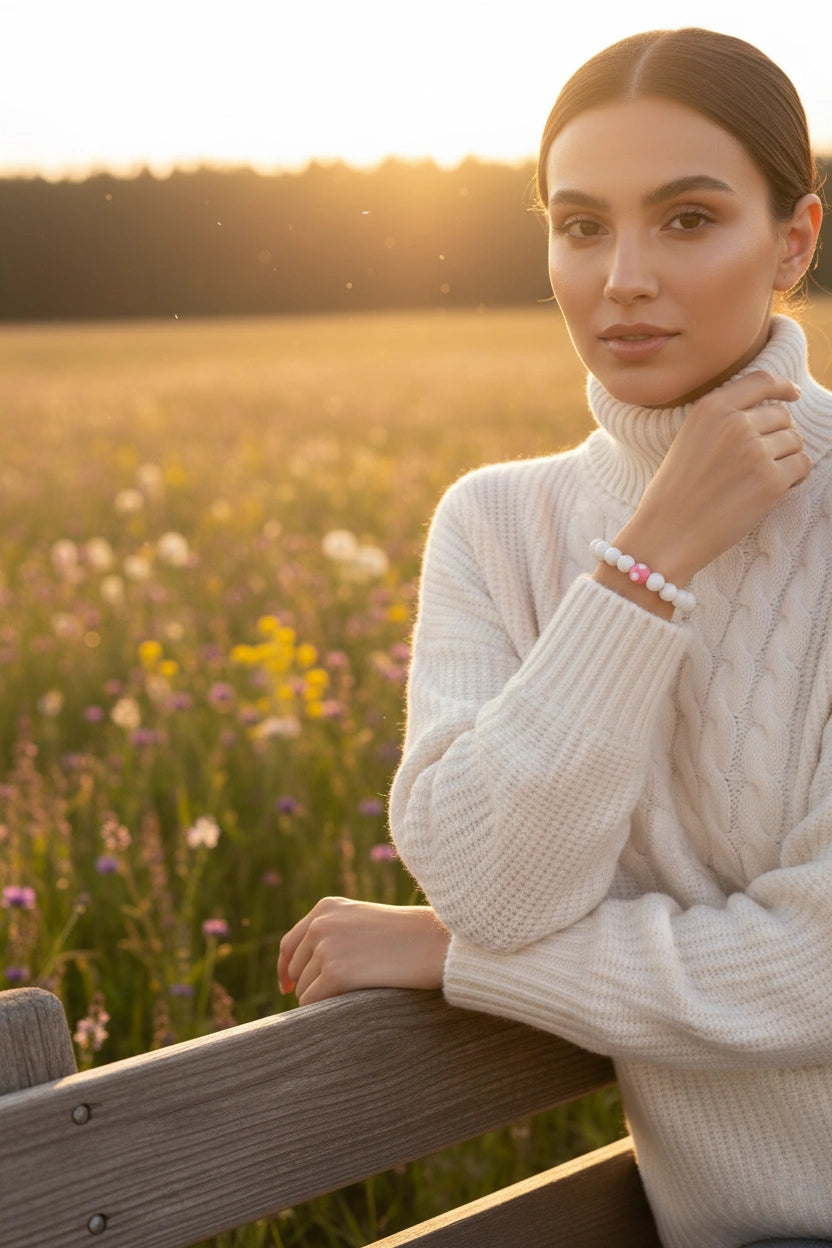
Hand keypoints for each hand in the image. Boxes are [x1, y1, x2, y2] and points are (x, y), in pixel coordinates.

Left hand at [277, 897, 450, 1006]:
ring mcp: (326, 947)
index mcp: (325, 908)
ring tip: (356, 994)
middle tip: (336, 997)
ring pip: (305, 989)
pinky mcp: (335, 972)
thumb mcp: (362, 920)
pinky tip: (346, 1007)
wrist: (434, 941)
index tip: (287, 987)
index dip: (286, 969)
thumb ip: (332, 933)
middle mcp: (320, 923)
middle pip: (296, 969)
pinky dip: (323, 1011)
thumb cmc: (406, 935)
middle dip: (310, 986)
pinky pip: (312, 1002)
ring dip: (324, 999)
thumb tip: (303, 970)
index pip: (289, 944)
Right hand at [597, 371, 809, 614]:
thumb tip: (774, 411)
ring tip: (759, 480)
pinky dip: (794, 478)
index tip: (792, 395)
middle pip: (782, 416)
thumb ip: (724, 419)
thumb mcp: (690, 439)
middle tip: (759, 463)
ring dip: (786, 459)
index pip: (762, 381)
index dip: (783, 387)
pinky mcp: (771, 480)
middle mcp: (735, 423)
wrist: (666, 534)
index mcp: (712, 408)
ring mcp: (755, 451)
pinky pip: (802, 466)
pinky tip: (772, 491)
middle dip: (778, 437)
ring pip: (795, 441)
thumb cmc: (675, 492)